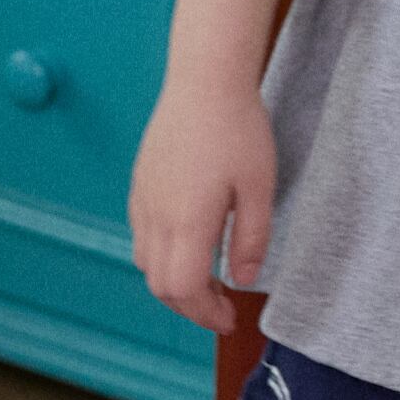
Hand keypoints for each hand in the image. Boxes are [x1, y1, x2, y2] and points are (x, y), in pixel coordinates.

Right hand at [129, 78, 277, 330]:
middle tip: (222, 307)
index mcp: (186, 222)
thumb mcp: (259, 186)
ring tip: (209, 278)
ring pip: (146, 262)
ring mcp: (143, 199)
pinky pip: (142, 235)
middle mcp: (155, 216)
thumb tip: (244, 281)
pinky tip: (190, 242)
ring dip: (174, 282)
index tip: (230, 319)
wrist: (205, 80)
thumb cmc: (238, 128)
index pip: (183, 290)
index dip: (205, 313)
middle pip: (160, 285)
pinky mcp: (140, 184)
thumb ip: (252, 238)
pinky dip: (163, 255)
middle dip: (190, 305)